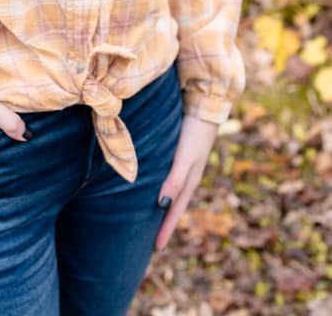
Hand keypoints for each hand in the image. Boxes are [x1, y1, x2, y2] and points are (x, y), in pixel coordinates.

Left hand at [155, 113, 218, 250]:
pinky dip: (160, 185)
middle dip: (163, 221)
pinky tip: (152, 183)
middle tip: (149, 238)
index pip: (175, 211)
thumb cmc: (194, 132)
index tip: (156, 248)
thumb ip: (175, 179)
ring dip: (161, 204)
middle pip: (173, 204)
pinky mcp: (179, 151)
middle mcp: (187, 174)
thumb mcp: (185, 157)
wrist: (205, 103)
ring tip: (147, 214)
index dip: (166, 229)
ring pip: (170, 190)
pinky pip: (168, 175)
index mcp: (190, 180)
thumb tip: (161, 204)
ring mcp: (184, 163)